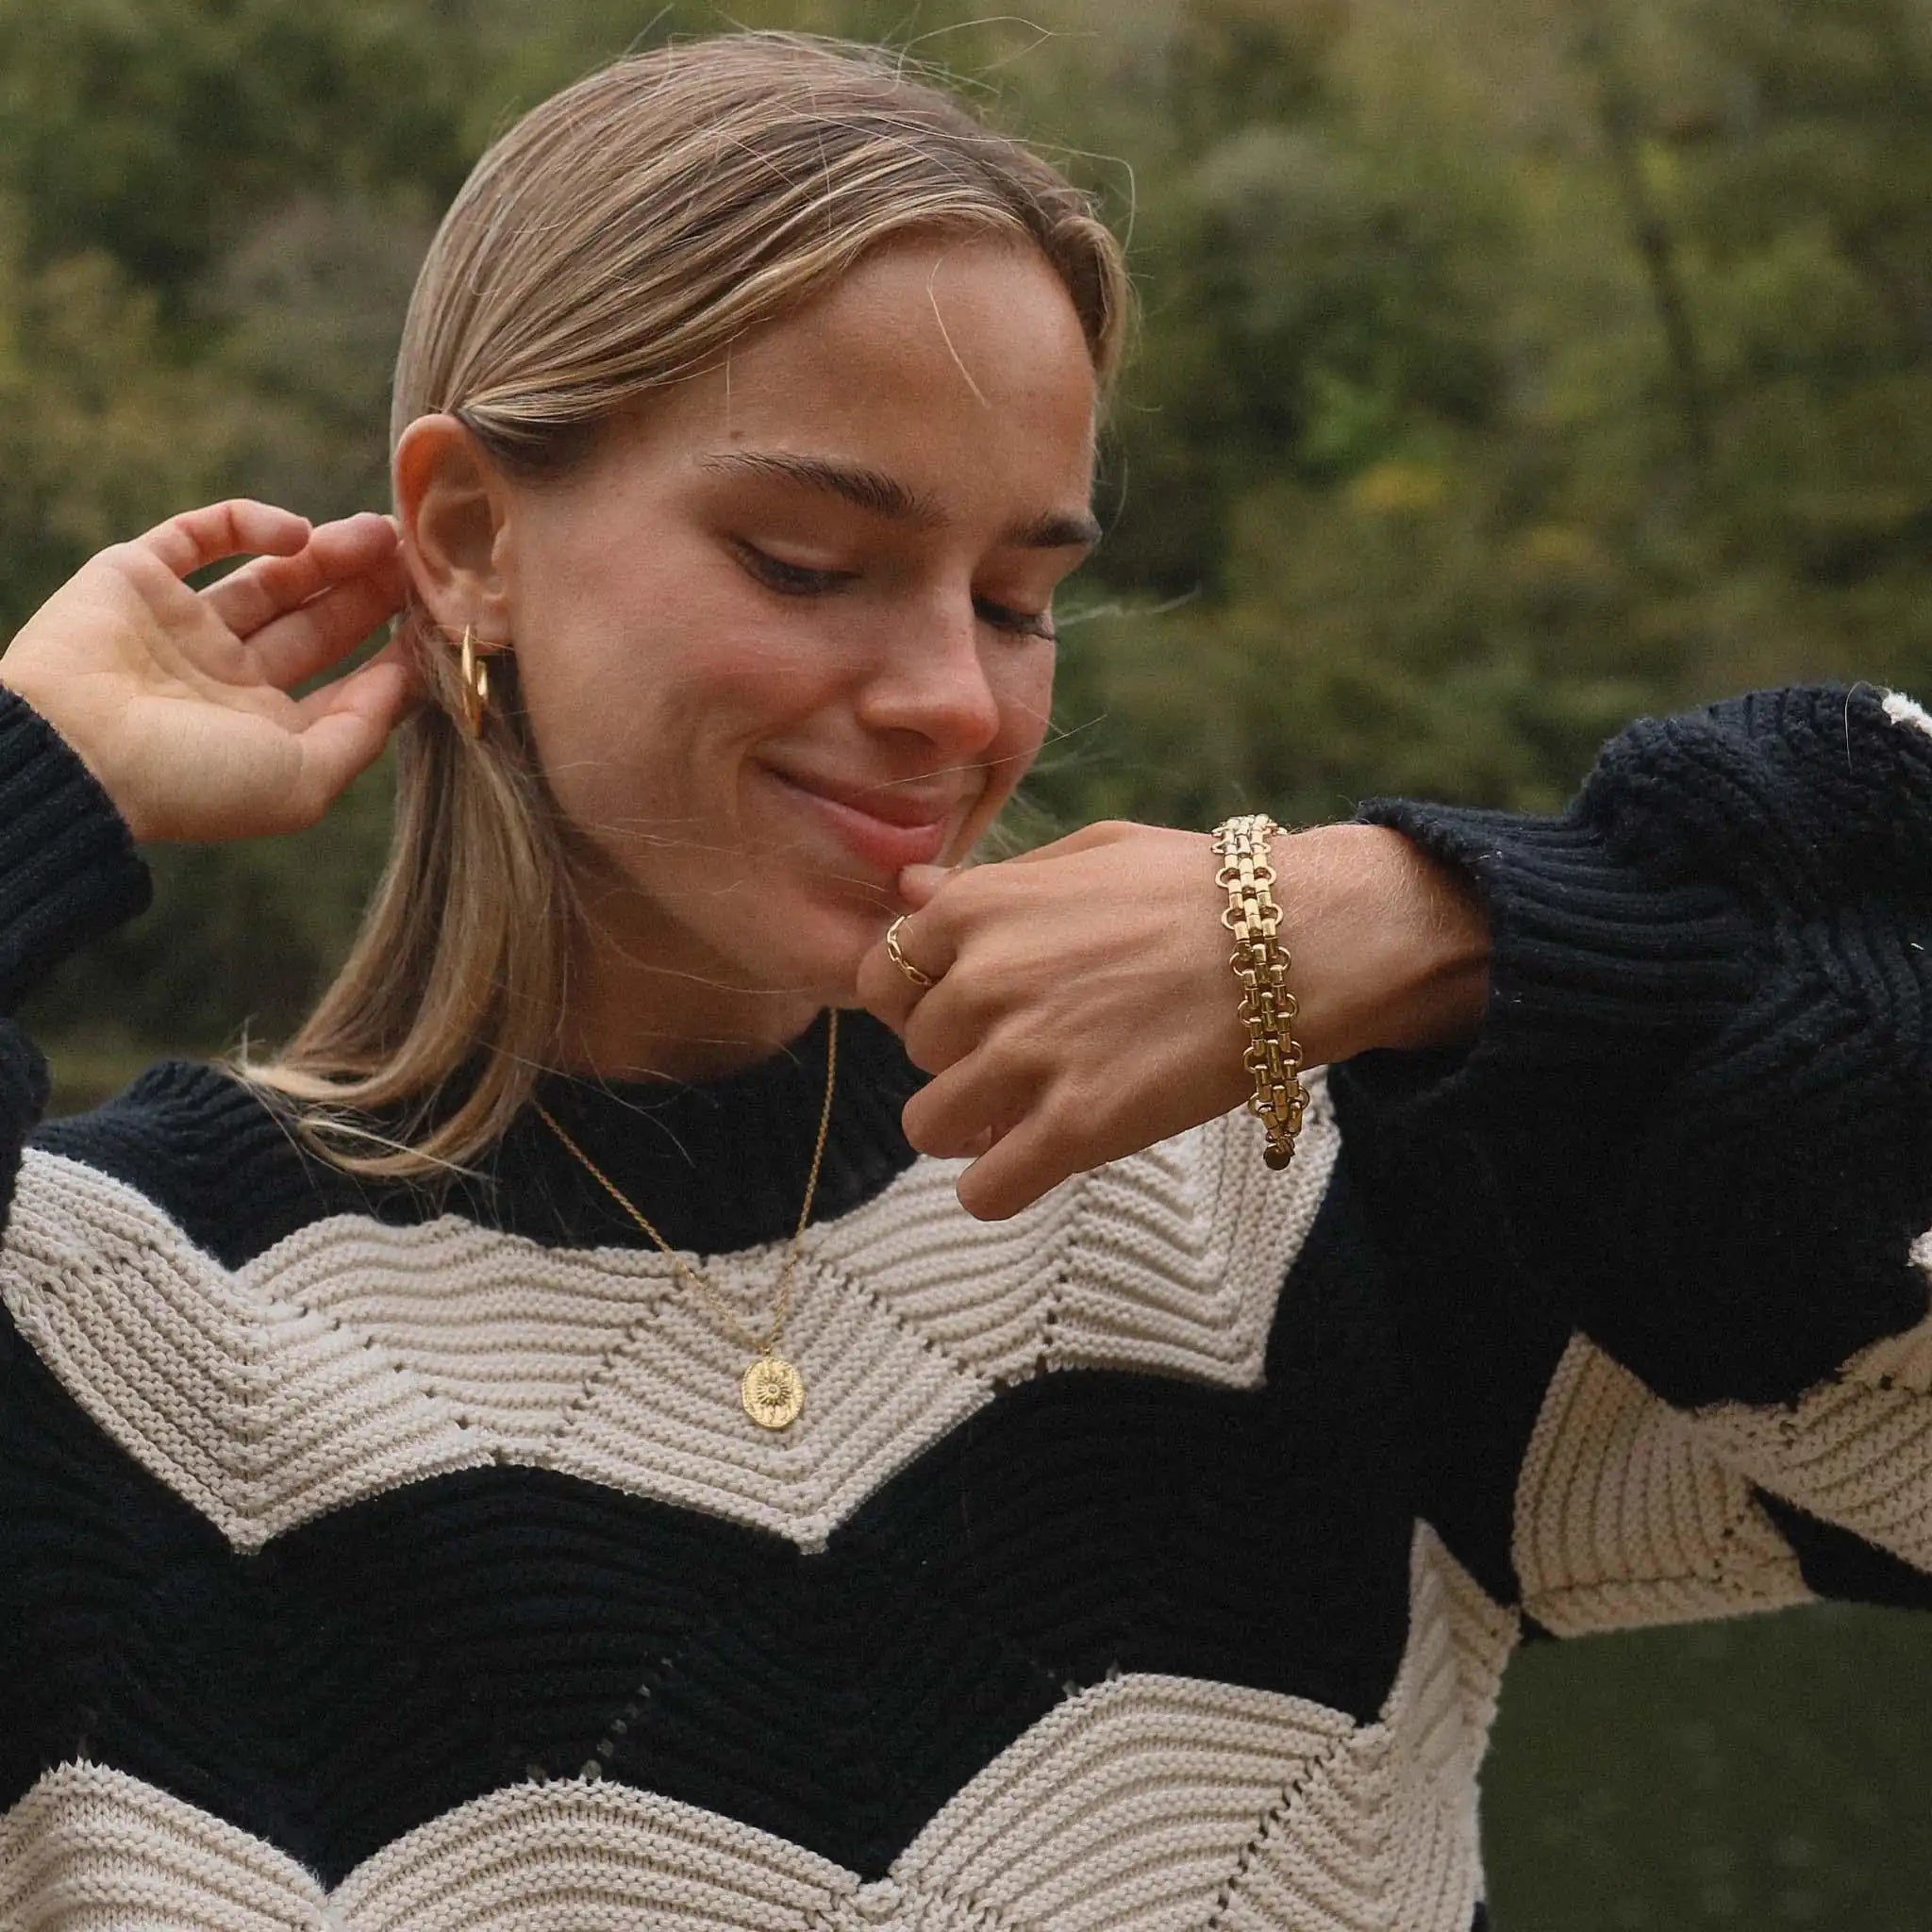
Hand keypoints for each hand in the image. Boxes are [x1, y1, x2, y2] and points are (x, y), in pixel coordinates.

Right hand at [0, 499, 414, 841]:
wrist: (72, 752)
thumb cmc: (193, 782)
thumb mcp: (304, 779)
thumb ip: (363, 731)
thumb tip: (410, 679)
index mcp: (266, 732)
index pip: (348, 684)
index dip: (398, 651)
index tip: (444, 619)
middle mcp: (227, 679)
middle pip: (318, 624)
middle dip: (372, 592)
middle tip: (421, 559)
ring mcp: (181, 626)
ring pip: (271, 577)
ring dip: (328, 553)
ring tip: (382, 533)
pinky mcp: (134, 577)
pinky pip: (199, 535)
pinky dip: (249, 523)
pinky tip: (297, 531)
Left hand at [856, 820, 1489, 1219]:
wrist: (1298, 942)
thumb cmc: (1198, 889)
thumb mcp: (1087, 855)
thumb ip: (989, 883)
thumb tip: (908, 893)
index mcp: (976, 909)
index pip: (881, 977)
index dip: (921, 999)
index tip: (971, 1008)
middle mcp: (985, 982)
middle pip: (916, 1053)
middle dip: (961, 1058)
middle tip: (1030, 1052)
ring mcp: (1028, 1059)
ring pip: (929, 1128)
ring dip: (969, 1129)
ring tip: (1026, 1113)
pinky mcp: (1078, 1129)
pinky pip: (984, 1191)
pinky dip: (998, 1188)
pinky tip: (1037, 1161)